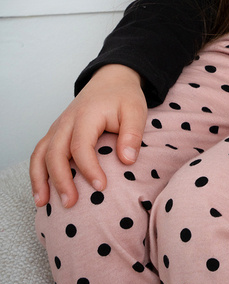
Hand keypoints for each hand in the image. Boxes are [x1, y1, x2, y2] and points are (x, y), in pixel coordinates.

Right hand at [30, 64, 146, 208]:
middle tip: (71, 203)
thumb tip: (127, 161)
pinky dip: (37, 172)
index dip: (89, 169)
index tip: (101, 187)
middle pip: (55, 152)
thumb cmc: (124, 97)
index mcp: (87, 115)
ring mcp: (58, 126)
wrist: (111, 79)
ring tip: (43, 204)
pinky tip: (42, 192)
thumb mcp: (136, 110)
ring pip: (40, 153)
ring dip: (40, 179)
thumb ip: (132, 134)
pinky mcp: (56, 132)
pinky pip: (39, 152)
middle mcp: (67, 121)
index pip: (81, 146)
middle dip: (60, 180)